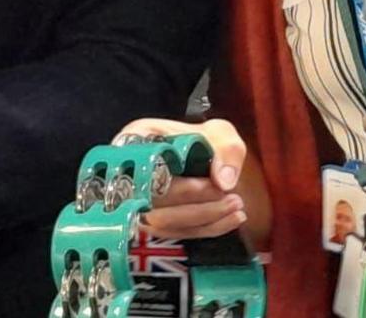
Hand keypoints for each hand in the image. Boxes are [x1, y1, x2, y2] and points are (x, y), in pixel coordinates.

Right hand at [116, 118, 257, 241]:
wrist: (204, 154)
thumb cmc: (205, 140)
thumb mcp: (220, 132)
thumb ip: (225, 150)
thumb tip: (223, 183)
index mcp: (136, 141)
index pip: (148, 169)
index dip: (181, 185)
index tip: (217, 185)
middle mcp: (129, 172)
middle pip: (154, 201)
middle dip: (198, 206)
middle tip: (233, 199)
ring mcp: (136, 200)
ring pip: (162, 222)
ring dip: (204, 220)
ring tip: (236, 209)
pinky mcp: (152, 221)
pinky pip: (173, 232)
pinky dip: (204, 229)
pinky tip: (231, 220)